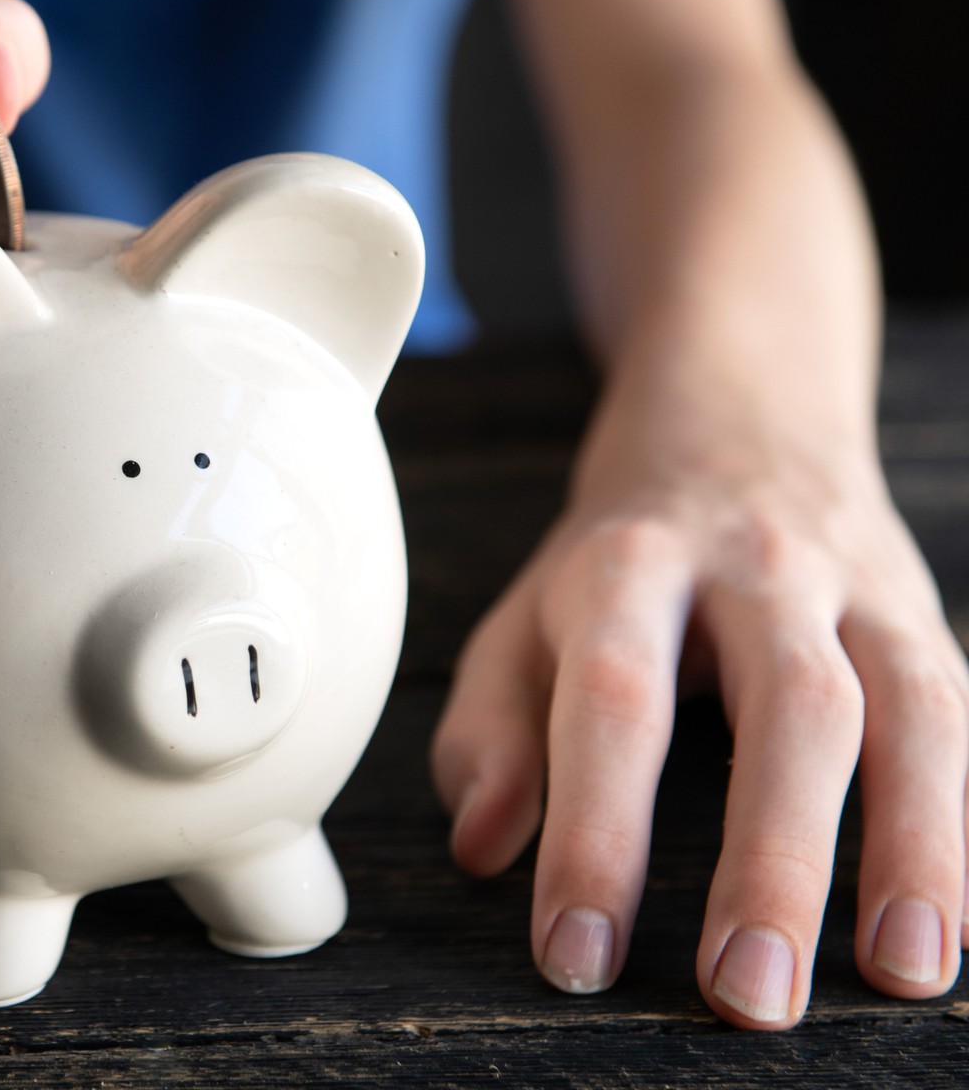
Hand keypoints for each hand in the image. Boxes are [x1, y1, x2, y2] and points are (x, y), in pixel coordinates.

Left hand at [431, 383, 966, 1028]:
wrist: (740, 410)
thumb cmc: (618, 552)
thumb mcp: (524, 615)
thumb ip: (491, 729)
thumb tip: (484, 847)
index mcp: (629, 564)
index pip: (613, 702)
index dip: (595, 832)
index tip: (578, 952)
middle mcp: (756, 566)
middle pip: (788, 707)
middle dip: (774, 859)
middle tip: (747, 995)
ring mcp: (860, 586)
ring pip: (911, 707)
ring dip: (915, 846)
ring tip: (902, 973)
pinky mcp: (928, 618)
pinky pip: (965, 715)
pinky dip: (967, 821)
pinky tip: (955, 923)